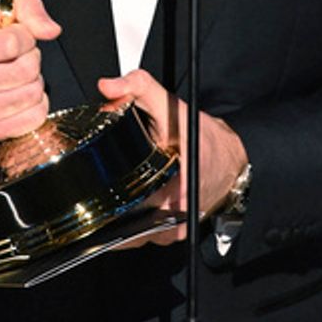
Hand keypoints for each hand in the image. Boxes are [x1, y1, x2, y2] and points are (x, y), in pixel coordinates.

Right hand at [0, 0, 60, 140]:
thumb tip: (51, 30)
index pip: (12, 44)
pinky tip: (20, 92)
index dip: (25, 37)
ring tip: (17, 73)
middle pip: (24, 71)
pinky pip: (32, 118)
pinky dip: (36, 104)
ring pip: (31, 94)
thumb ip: (28, 10)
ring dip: (34, 81)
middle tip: (18, 56)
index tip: (17, 36)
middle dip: (31, 59)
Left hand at [96, 69, 248, 246]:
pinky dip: (132, 224)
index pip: (126, 205)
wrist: (231, 160)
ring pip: (133, 233)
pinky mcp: (174, 233)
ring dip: (119, 218)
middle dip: (106, 205)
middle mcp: (176, 215)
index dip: (103, 196)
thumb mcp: (171, 107)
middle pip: (125, 222)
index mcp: (174, 189)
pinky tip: (128, 207)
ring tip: (110, 196)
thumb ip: (139, 88)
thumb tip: (107, 87)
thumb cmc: (204, 139)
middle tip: (94, 187)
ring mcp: (174, 229)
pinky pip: (144, 235)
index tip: (89, 186)